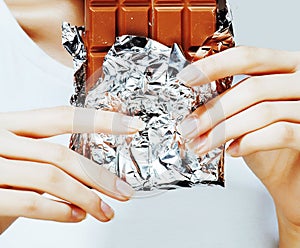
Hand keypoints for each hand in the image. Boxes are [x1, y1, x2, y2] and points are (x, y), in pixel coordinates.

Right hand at [0, 106, 143, 232]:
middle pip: (61, 153)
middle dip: (99, 176)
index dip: (101, 120)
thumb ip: (49, 157)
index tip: (131, 126)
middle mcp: (0, 138)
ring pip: (50, 177)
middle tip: (123, 192)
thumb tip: (95, 170)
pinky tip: (76, 217)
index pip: (63, 115)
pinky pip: (30, 201)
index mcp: (12, 124)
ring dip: (86, 198)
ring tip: (104, 211)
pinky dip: (59, 211)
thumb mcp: (19, 157)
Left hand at [177, 46, 299, 246]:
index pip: (249, 57)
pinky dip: (250, 142)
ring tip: (201, 144)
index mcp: (285, 68)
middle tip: (189, 126)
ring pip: (263, 112)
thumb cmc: (269, 143)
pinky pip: (280, 134)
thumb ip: (231, 100)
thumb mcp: (247, 114)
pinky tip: (232, 150)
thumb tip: (193, 99)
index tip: (187, 78)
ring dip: (223, 130)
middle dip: (214, 110)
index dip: (214, 66)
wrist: (291, 176)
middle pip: (253, 87)